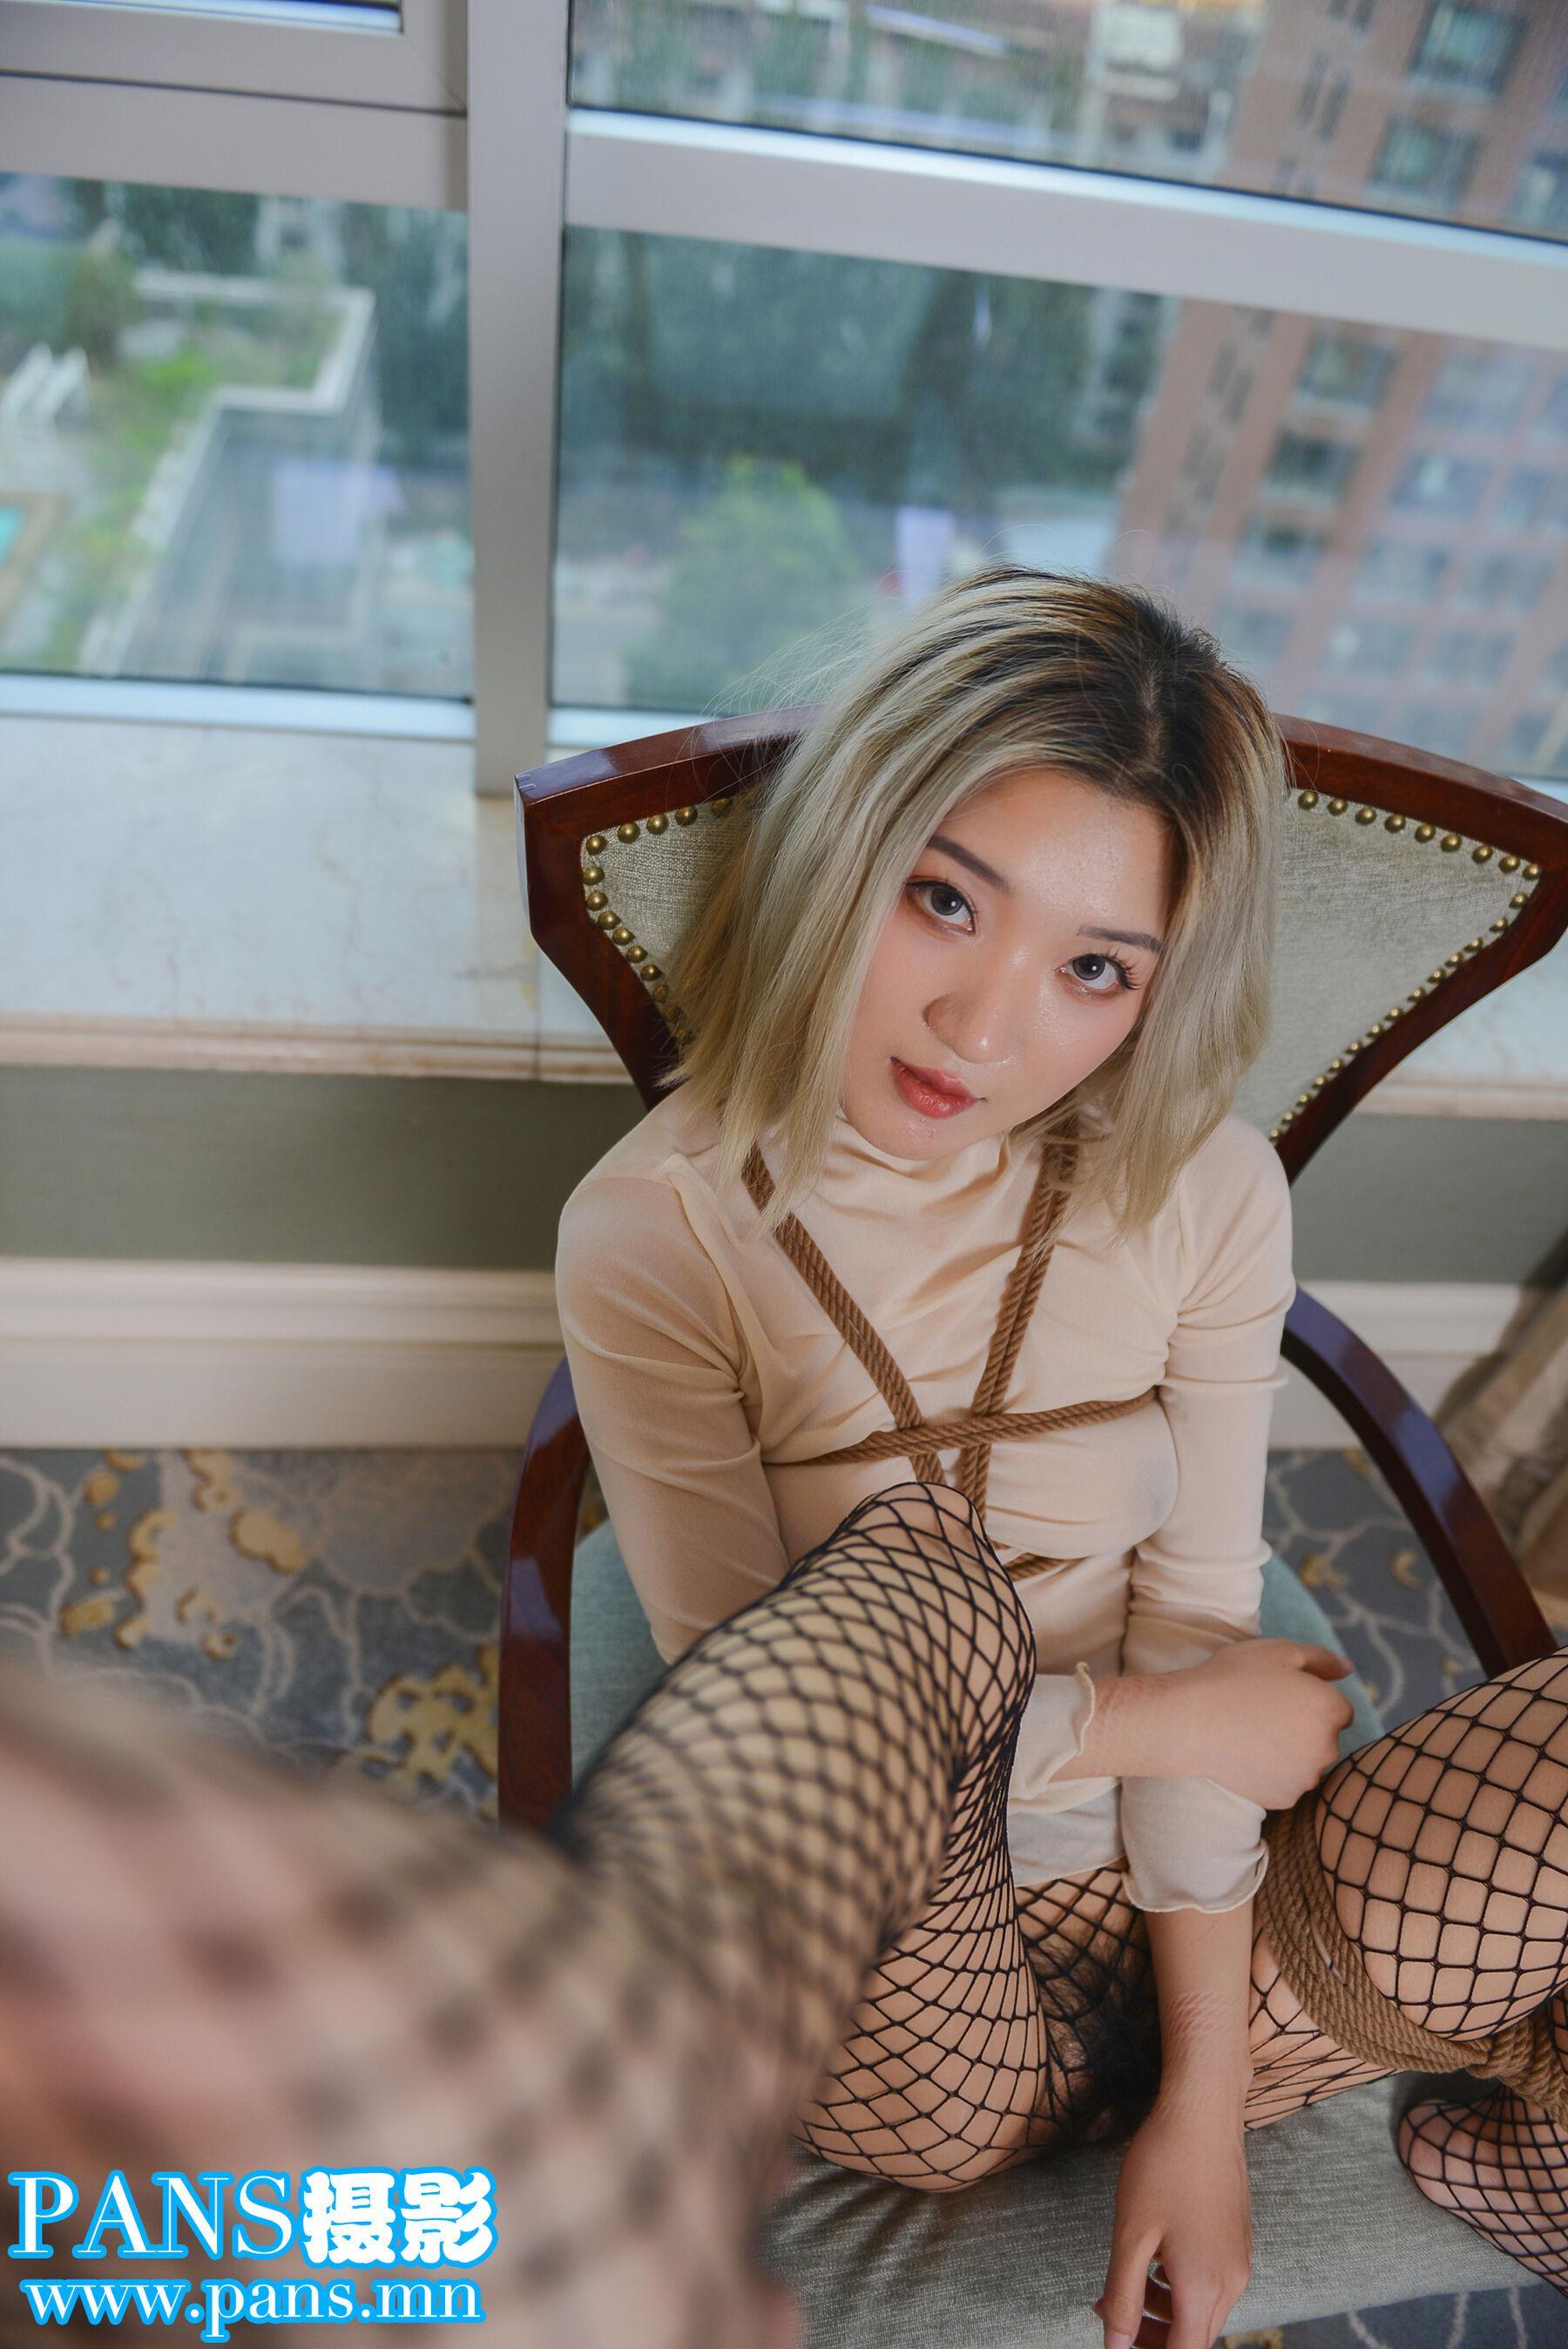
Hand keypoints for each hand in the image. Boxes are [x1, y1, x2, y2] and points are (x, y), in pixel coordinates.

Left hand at [1093, 2092, 1251, 2348]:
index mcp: (1204, 2287)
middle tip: (1112, 2309)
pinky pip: (1213, 2283)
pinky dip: (1183, 2285)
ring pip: (1204, 2311)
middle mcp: (1232, 2282)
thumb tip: (1115, 2346)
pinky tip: (1159, 2255)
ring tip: (1130, 2278)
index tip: (1120, 2338)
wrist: (1202, 2112)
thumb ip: (1122, 2296)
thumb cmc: (1162, 2166)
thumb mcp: (1131, 2234)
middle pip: (1195, 2338)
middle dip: (1154, 2336)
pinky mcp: (1239, 2240)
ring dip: (1166, 2310)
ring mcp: (1240, 2260)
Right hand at [1173, 1638, 1356, 1811]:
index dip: (1310, 1700)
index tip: (1280, 1696)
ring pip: (1307, 1763)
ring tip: (1254, 1734)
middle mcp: (1328, 1748)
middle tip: (1265, 1713)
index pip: (1339, 1709)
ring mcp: (1306, 1778)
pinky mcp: (1284, 1798)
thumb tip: (1349, 1667)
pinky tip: (1248, 1755)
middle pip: (1326, 1738)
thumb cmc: (1235, 1679)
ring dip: (1291, 1752)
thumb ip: (1321, 1659)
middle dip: (1305, 1728)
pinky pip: (1287, 1783)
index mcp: (1332, 1710)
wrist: (1190, 1722)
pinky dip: (1274, 1772)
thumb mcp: (1279, 1652)